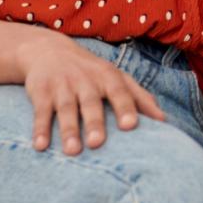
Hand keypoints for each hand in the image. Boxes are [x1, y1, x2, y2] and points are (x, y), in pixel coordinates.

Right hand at [18, 34, 168, 154]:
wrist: (49, 51)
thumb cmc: (92, 72)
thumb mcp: (116, 78)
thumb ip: (139, 97)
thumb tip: (163, 120)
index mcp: (108, 76)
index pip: (119, 92)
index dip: (125, 108)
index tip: (131, 126)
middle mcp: (86, 80)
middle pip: (91, 102)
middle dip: (95, 122)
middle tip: (98, 143)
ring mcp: (62, 85)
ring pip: (66, 109)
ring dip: (68, 130)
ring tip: (72, 152)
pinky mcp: (41, 92)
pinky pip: (40, 112)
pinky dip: (40, 129)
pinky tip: (40, 146)